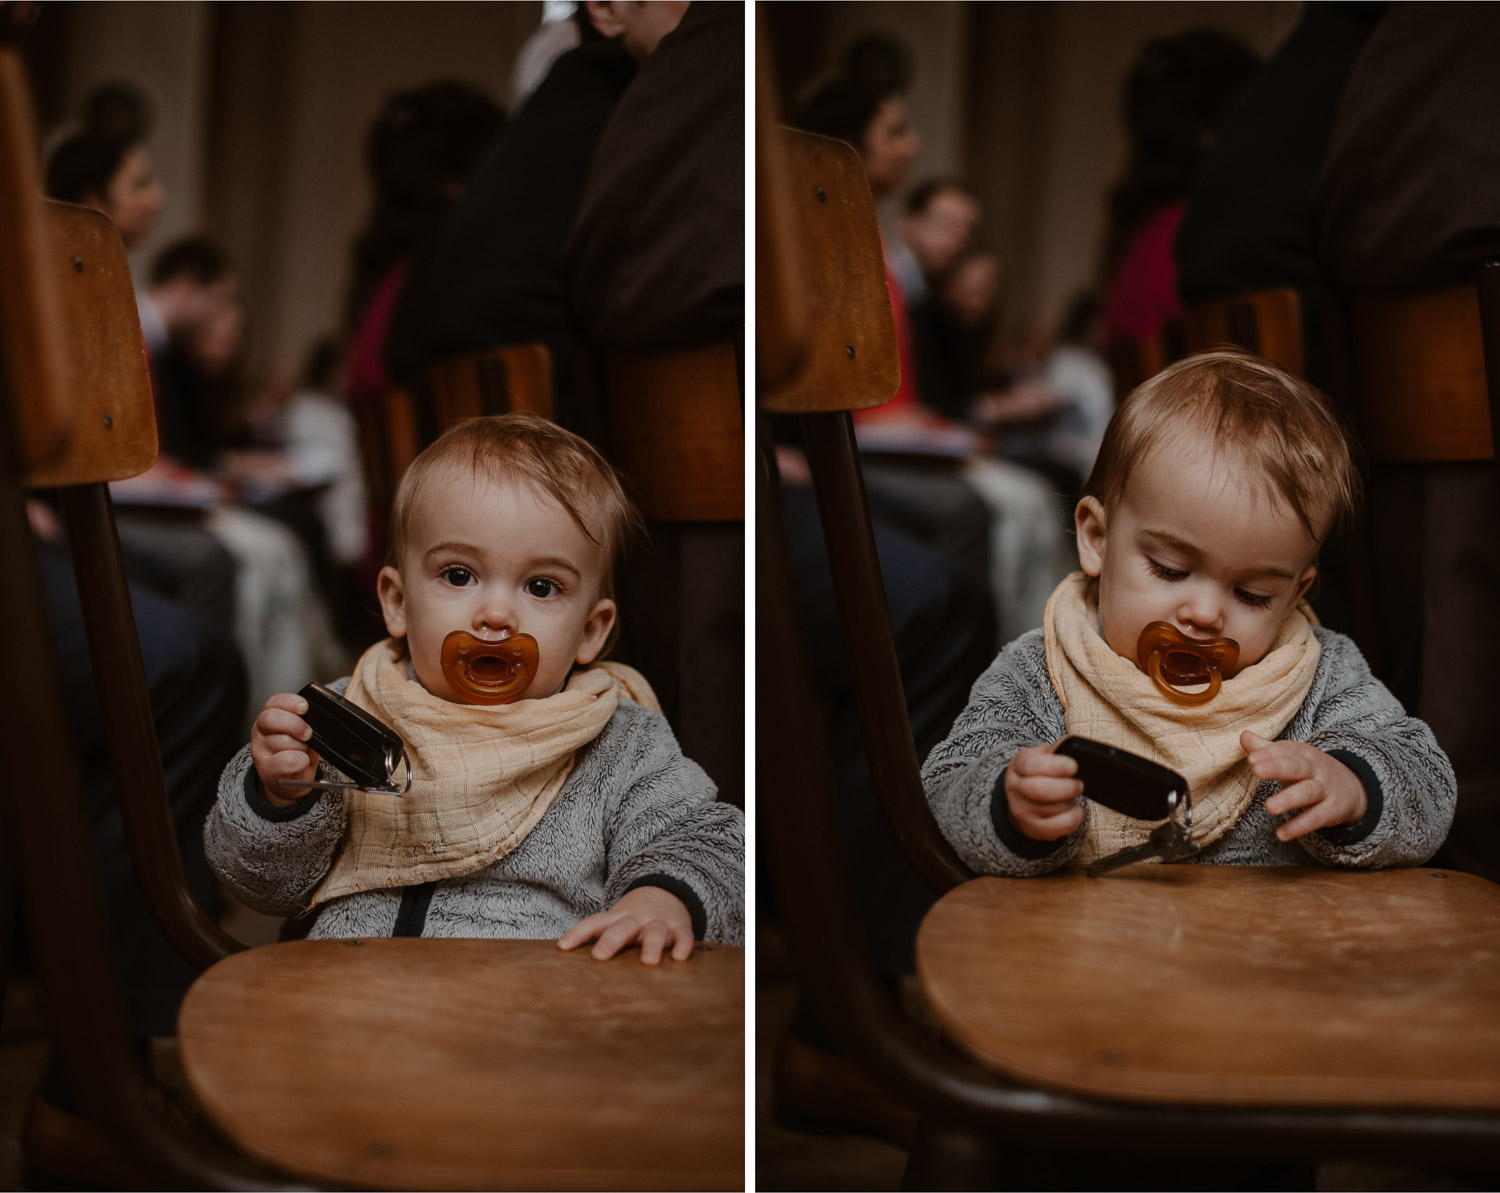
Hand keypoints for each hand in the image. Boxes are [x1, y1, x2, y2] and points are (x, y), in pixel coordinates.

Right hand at [251, 693, 320, 805]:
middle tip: (307, 734)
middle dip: (295, 724)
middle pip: (271, 718)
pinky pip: (285, 761)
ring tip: (303, 752)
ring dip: (300, 746)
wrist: (290, 781)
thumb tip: (320, 719)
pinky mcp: (266, 770)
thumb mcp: (304, 733)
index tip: (304, 707)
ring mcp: (260, 751)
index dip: (290, 702)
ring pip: (281, 741)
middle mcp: (261, 732)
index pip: (274, 702)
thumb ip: (308, 722)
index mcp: (271, 718)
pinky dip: (299, 761)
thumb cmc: (297, 753)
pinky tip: (302, 762)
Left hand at [558, 885, 694, 964]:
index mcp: (616, 919)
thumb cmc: (633, 920)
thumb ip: (598, 941)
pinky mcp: (680, 928)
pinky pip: (683, 936)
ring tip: (647, 962)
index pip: (594, 923)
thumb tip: (566, 971)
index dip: (578, 933)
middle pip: (622, 927)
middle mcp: (636, 919)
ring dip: (650, 945)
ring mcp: (659, 923)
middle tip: (599, 957)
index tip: (562, 947)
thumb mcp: (615, 924)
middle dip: (611, 941)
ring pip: (654, 932)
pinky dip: (683, 945)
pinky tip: (679, 957)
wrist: (667, 893)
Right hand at [1005, 740, 1082, 840]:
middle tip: (1078, 784)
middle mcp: (1016, 789)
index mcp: (1018, 766)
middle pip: (1040, 790)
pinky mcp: (1034, 828)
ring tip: (1072, 796)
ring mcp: (1022, 811)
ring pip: (1052, 810)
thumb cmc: (1039, 774)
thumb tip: (1075, 747)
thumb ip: (1058, 750)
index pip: (1031, 765)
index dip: (1055, 766)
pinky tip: (1074, 810)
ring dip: (1070, 802)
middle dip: (1067, 787)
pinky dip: (1074, 818)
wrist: (1022, 799)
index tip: (1073, 766)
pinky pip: (1059, 827)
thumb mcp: (1043, 756)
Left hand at [1241, 731, 1367, 840]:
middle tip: (1256, 770)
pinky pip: (1316, 818)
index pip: (1286, 749)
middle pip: (1297, 766)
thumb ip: (1266, 749)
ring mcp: (1325, 789)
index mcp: (1303, 753)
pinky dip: (1299, 826)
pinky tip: (1282, 834)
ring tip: (1269, 807)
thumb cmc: (1310, 771)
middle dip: (1277, 767)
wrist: (1353, 787)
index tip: (1252, 758)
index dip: (1269, 753)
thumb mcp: (1291, 758)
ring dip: (1289, 799)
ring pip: (1308, 792)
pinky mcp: (1332, 810)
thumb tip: (1244, 735)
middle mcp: (1315, 769)